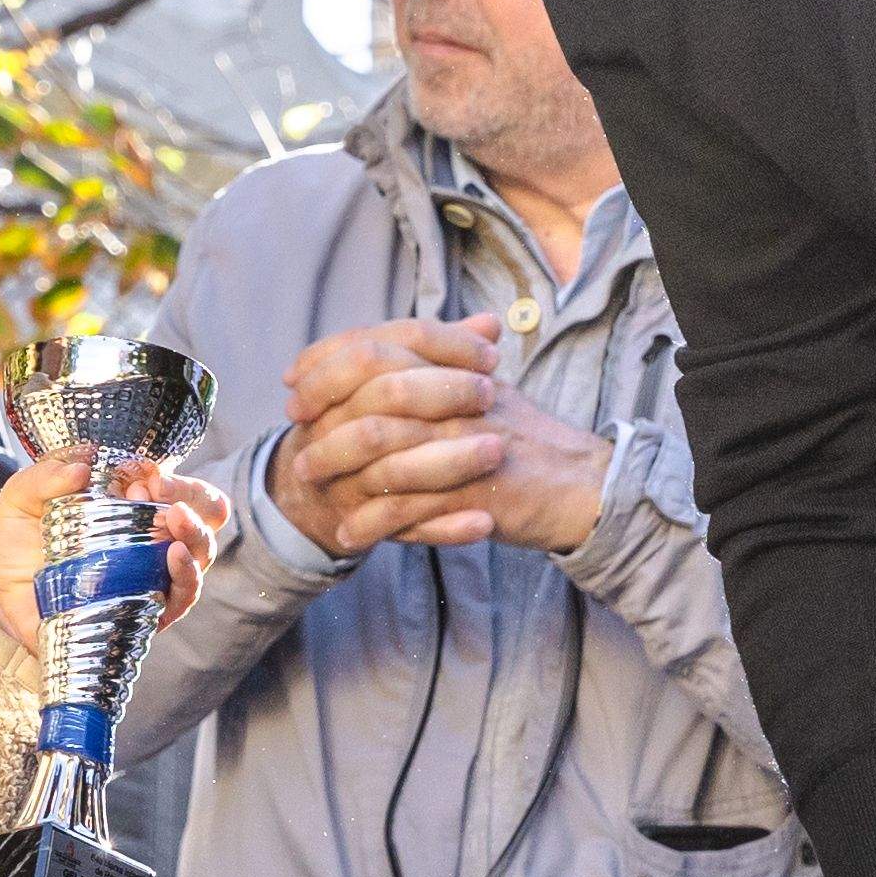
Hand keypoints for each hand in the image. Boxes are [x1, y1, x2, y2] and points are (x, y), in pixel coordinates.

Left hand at [0, 450, 235, 654]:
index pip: (178, 487)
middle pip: (204, 515)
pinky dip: (187, 575)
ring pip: (201, 552)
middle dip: (194, 497)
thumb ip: (44, 476)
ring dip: (195, 533)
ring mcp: (152, 576)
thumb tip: (83, 466)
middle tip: (159, 493)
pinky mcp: (146, 611)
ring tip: (174, 520)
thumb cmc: (16, 546)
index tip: (146, 477)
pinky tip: (174, 557)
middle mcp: (151, 538)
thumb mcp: (20, 499)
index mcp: (131, 505)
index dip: (175, 479)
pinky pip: (183, 596)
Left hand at [267, 318, 610, 556]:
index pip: (378, 343)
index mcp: (456, 363)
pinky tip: (349, 533)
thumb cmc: (523, 440)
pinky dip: (371, 521)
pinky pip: (408, 505)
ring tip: (310, 484)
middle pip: (373, 391)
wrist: (581, 485)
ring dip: (336, 467)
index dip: (326, 359)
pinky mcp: (474, 490)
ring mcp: (467, 440)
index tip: (294, 382)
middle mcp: (460, 394)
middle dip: (323, 415)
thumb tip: (362, 357)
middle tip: (296, 438)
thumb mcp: (480, 389)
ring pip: (383, 447)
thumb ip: (429, 367)